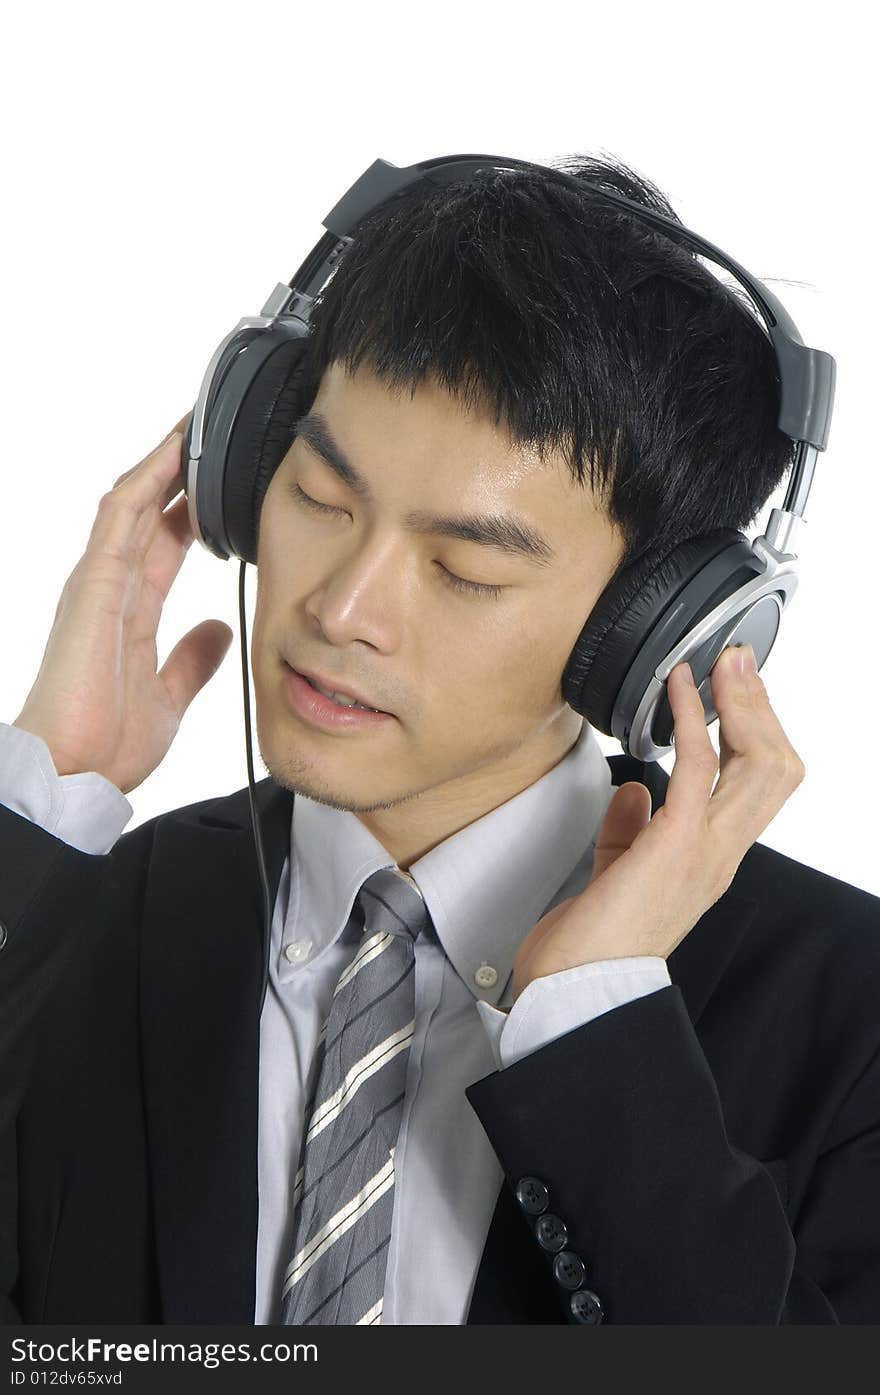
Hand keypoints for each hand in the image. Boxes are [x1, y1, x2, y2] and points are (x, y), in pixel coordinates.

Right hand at [12, 414, 233, 794]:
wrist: (75, 772)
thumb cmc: (107, 742)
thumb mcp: (169, 696)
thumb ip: (191, 660)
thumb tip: (219, 630)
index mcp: (129, 611)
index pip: (165, 545)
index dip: (193, 512)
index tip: (225, 487)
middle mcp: (111, 588)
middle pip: (148, 512)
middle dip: (180, 474)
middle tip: (215, 435)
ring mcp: (98, 580)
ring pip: (131, 501)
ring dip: (164, 463)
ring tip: (197, 425)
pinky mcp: (93, 582)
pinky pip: (118, 516)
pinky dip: (146, 481)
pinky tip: (173, 453)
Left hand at [510, 644, 805, 1003]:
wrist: (574, 991)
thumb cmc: (589, 944)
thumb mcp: (616, 873)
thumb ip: (629, 831)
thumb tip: (632, 791)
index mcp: (709, 860)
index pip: (756, 786)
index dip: (753, 733)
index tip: (732, 691)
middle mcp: (720, 854)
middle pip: (775, 768)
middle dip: (760, 707)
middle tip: (737, 663)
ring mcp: (705, 851)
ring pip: (760, 764)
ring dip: (742, 705)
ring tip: (722, 665)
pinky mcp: (675, 845)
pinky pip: (698, 768)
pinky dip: (692, 718)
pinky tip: (679, 687)